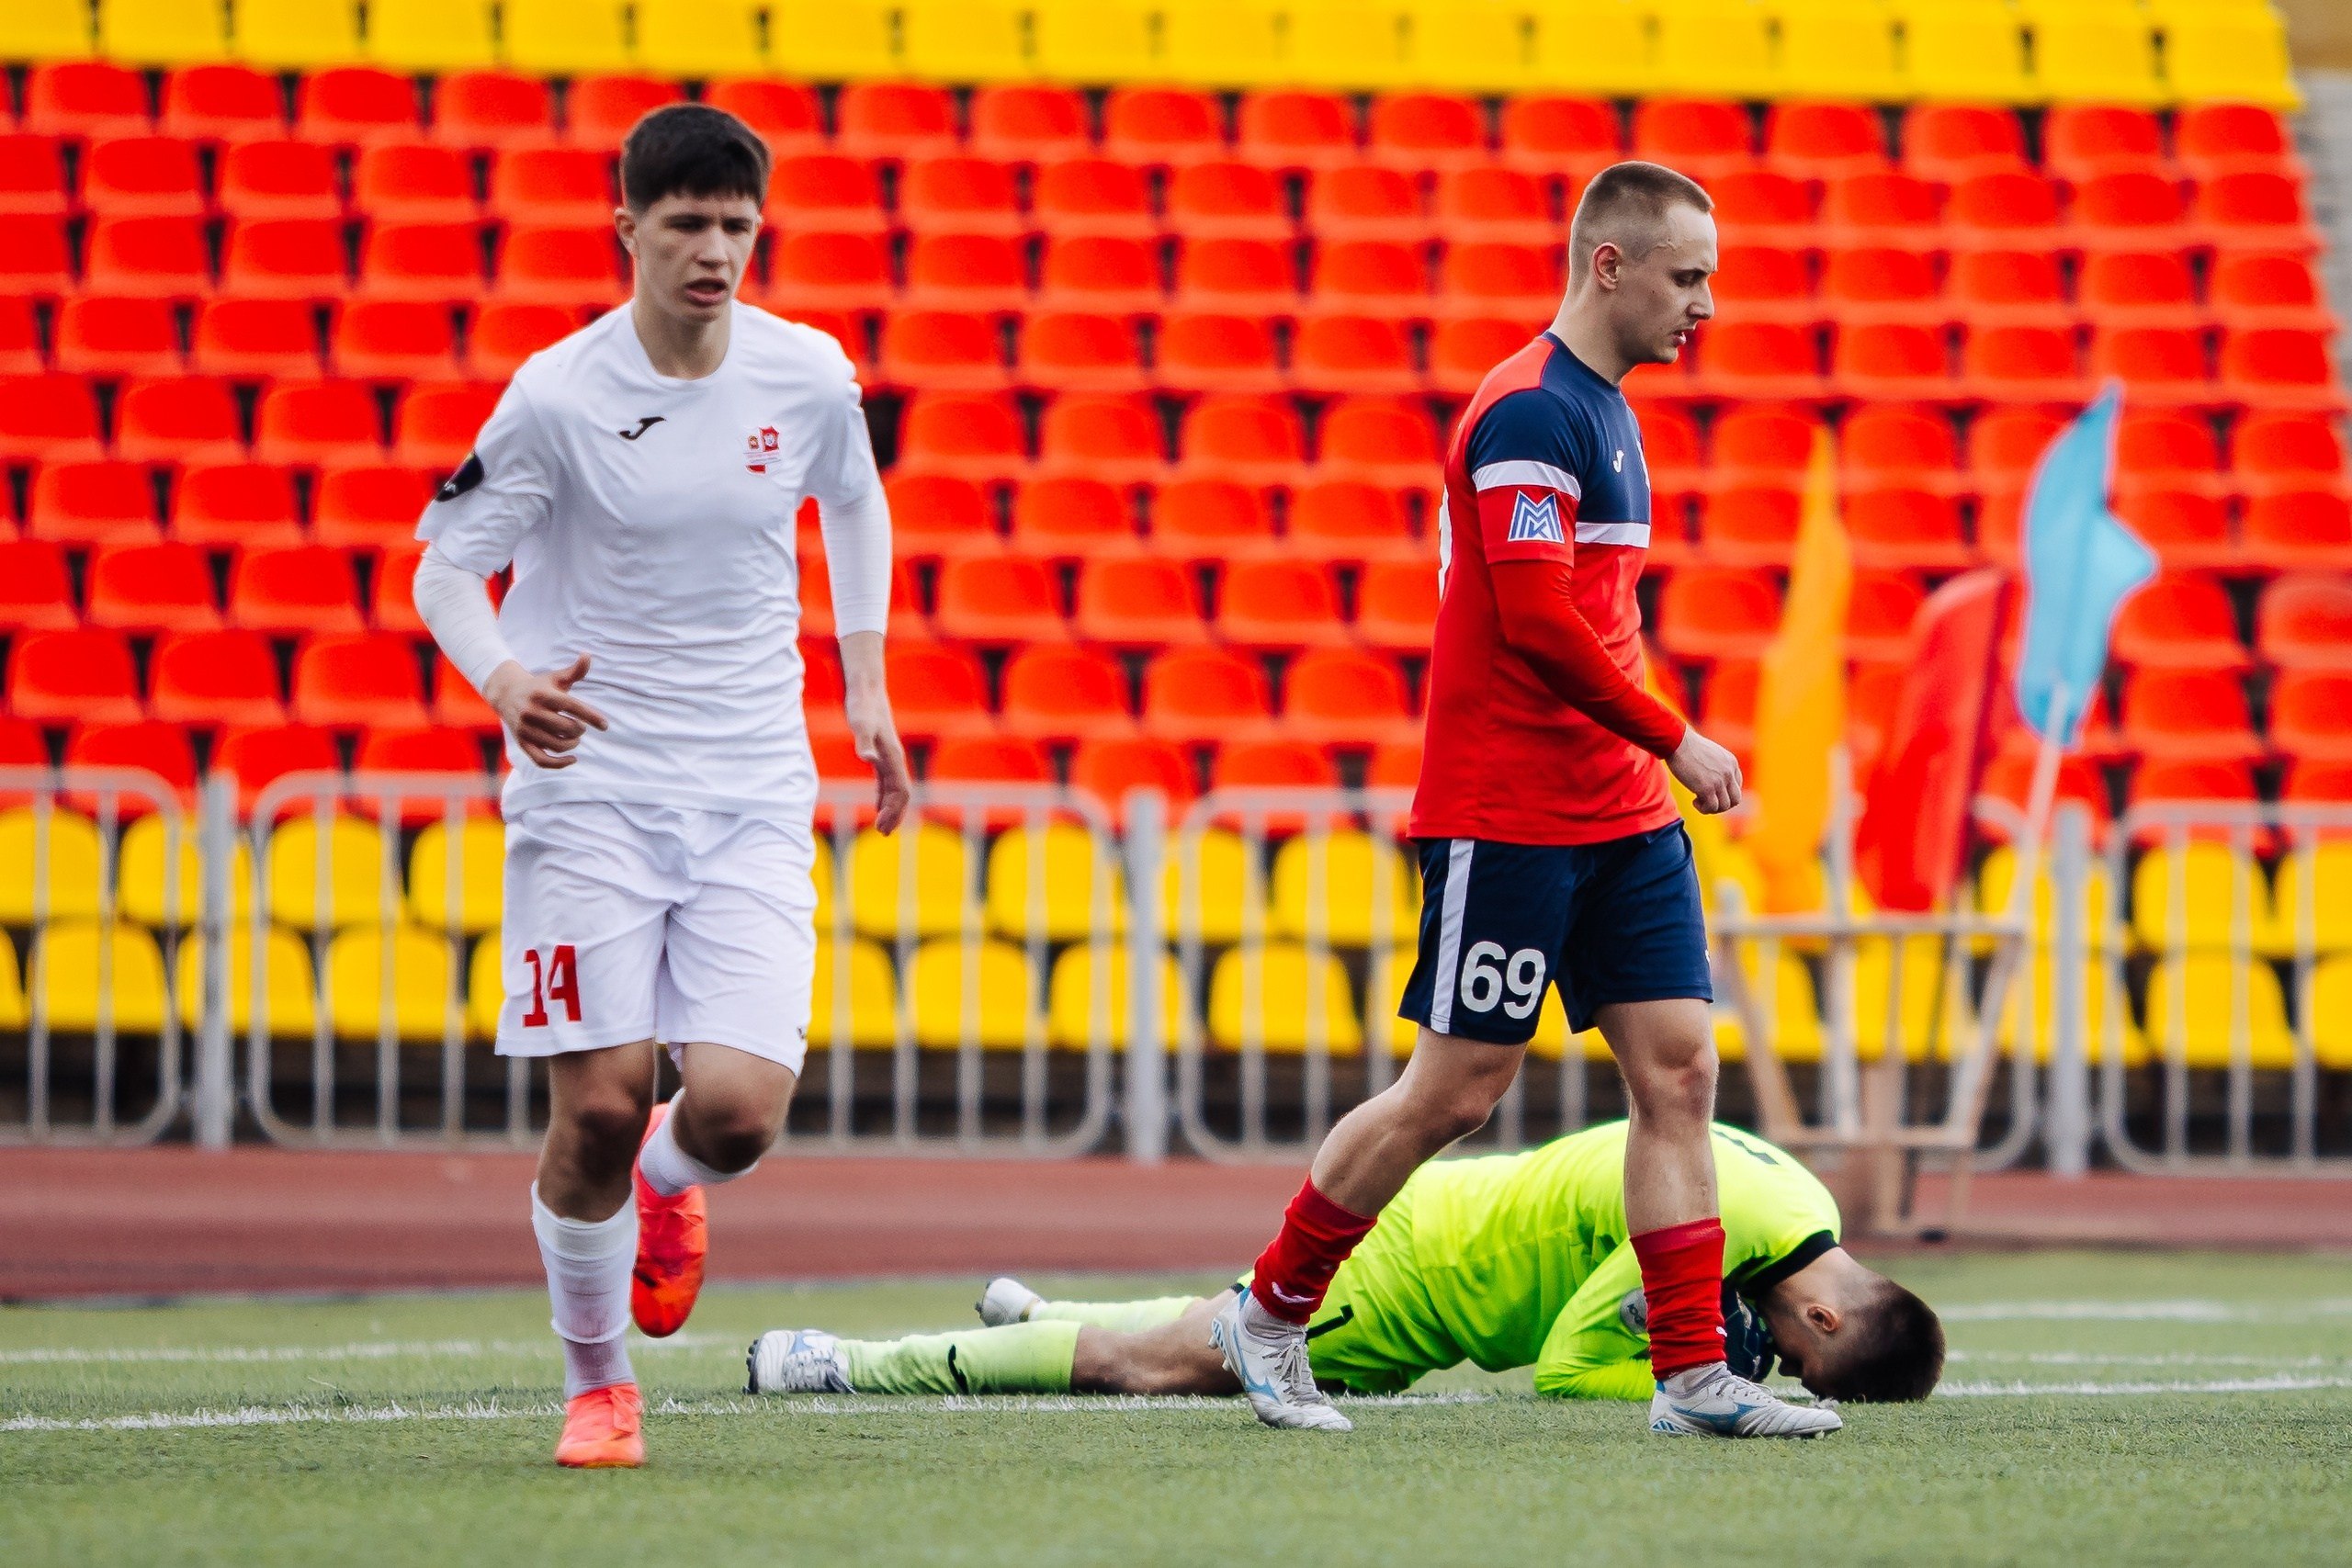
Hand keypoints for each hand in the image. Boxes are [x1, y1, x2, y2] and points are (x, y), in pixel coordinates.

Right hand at [483, 654, 609, 769]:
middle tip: (580, 727)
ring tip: (575, 738)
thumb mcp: (556, 678)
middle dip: (580, 730)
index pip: (573, 707)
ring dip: (572, 744)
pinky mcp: (522, 743)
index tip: (605, 725)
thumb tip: (588, 654)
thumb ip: (575, 671)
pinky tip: (572, 759)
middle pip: (567, 728)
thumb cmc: (539, 686)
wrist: (505, 693)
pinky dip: (559, 763)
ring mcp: (525, 729)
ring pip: (557, 744)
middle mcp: (532, 712)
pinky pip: (542, 760)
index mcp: (544, 695)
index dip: (592, 717)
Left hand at [848, 692, 911, 834]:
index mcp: (892, 757)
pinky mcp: (881, 753)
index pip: (900, 790)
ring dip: (891, 808)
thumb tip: (868, 758)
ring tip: (882, 827)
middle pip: (901, 793)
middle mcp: (894, 759)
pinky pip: (886, 781)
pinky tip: (877, 806)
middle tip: (883, 833)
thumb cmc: (862, 706)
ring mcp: (889, 756)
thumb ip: (864, 741)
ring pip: (895, 789)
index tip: (882, 827)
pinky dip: (883, 796)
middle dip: (895, 815)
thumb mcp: (860, 723)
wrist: (867, 688)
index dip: (894, 810)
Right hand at [1667, 726, 1741, 814]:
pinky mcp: (1707, 788)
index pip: (1737, 786)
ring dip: (1712, 808)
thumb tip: (1712, 779)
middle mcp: (1729, 772)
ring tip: (1698, 801)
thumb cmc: (1687, 746)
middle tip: (1708, 801)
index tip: (1713, 793)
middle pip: (1735, 799)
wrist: (1677, 742)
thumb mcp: (1710, 753)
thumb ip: (1716, 765)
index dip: (1725, 793)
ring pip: (1724, 806)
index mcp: (1731, 762)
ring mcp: (1719, 781)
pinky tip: (1694, 801)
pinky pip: (1712, 807)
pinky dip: (1703, 808)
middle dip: (1722, 805)